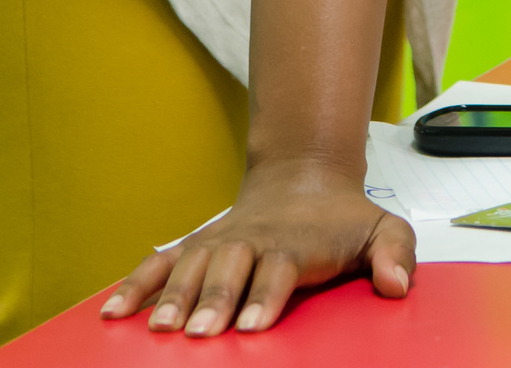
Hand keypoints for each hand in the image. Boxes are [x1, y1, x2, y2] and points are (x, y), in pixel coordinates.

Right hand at [100, 161, 414, 335]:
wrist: (304, 177)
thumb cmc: (342, 219)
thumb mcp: (383, 228)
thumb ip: (397, 253)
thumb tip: (398, 285)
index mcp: (293, 243)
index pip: (277, 269)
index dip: (264, 296)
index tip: (251, 326)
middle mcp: (251, 240)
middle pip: (228, 269)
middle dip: (212, 300)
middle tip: (197, 333)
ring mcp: (220, 241)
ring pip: (191, 265)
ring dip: (172, 295)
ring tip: (157, 328)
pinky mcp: (196, 245)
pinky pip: (161, 263)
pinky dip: (135, 284)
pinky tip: (113, 312)